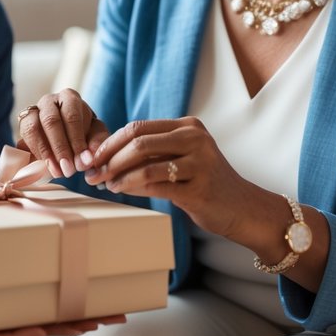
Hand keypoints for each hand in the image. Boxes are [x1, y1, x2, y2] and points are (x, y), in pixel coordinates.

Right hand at [15, 88, 109, 178]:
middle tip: (69, 170)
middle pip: (51, 121)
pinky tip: (45, 167)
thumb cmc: (84, 131)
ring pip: (33, 129)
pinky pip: (22, 139)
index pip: (71, 116)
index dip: (76, 141)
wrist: (67, 134)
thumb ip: (96, 143)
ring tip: (56, 172)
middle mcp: (48, 101)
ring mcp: (32, 112)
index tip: (82, 162)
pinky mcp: (22, 128)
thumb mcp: (96, 134)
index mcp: (69, 98)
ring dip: (45, 153)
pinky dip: (34, 155)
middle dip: (60, 148)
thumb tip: (88, 159)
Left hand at [83, 117, 262, 239]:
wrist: (243, 209)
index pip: (139, 128)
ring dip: (118, 175)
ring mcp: (199, 163)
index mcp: (189, 126)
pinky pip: (155, 186)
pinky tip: (122, 191)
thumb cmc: (205, 183)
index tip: (93, 157)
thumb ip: (154, 153)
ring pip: (145, 164)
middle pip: (138, 141)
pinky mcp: (199, 188)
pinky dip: (133, 188)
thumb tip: (107, 156)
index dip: (110, 142)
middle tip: (92, 173)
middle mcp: (196, 139)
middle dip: (109, 158)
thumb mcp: (183, 159)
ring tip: (106, 184)